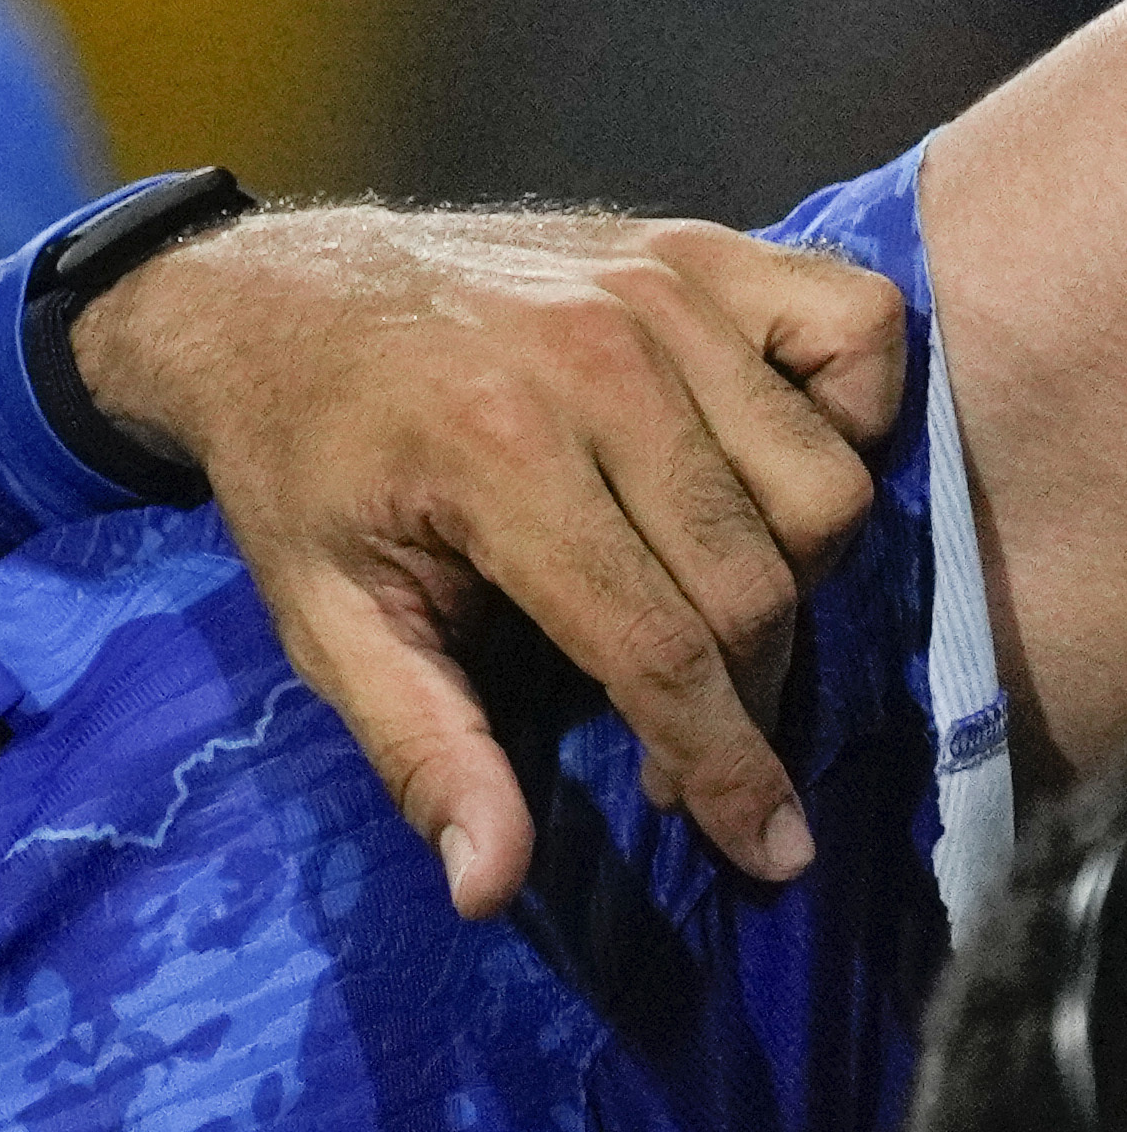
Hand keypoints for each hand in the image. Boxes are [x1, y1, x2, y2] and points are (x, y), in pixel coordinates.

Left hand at [72, 206, 908, 915]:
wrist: (271, 302)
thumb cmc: (300, 470)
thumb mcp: (323, 619)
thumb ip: (422, 750)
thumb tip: (491, 886)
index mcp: (493, 453)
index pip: (660, 644)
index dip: (725, 765)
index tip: (769, 848)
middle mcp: (594, 359)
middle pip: (758, 581)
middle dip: (747, 694)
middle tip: (691, 738)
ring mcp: (658, 288)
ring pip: (826, 483)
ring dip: (797, 575)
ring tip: (707, 609)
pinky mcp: (700, 245)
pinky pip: (860, 337)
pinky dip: (852, 414)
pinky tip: (768, 472)